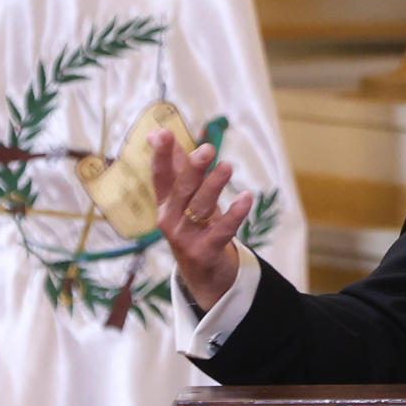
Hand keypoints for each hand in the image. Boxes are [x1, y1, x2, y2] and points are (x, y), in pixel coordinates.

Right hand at [149, 128, 252, 312]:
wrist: (201, 273)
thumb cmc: (193, 224)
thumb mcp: (183, 196)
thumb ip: (175, 165)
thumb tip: (158, 132)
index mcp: (165, 202)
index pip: (160, 176)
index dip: (161, 156)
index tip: (163, 134)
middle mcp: (171, 219)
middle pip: (181, 190)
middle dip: (193, 169)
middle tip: (207, 149)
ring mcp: (186, 237)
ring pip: (200, 208)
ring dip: (214, 186)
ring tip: (227, 166)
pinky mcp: (205, 251)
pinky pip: (222, 230)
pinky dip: (235, 214)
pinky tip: (248, 197)